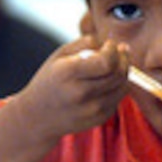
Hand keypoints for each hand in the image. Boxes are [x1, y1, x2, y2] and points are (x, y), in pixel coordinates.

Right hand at [15, 37, 129, 147]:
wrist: (38, 117)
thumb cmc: (50, 81)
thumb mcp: (59, 55)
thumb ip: (84, 43)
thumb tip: (110, 43)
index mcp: (68, 73)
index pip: (106, 62)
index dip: (113, 50)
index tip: (109, 44)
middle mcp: (80, 93)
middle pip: (118, 73)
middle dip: (123, 58)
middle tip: (119, 50)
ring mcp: (91, 109)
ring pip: (123, 86)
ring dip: (123, 71)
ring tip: (115, 64)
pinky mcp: (99, 118)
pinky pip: (118, 98)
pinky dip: (117, 87)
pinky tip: (106, 81)